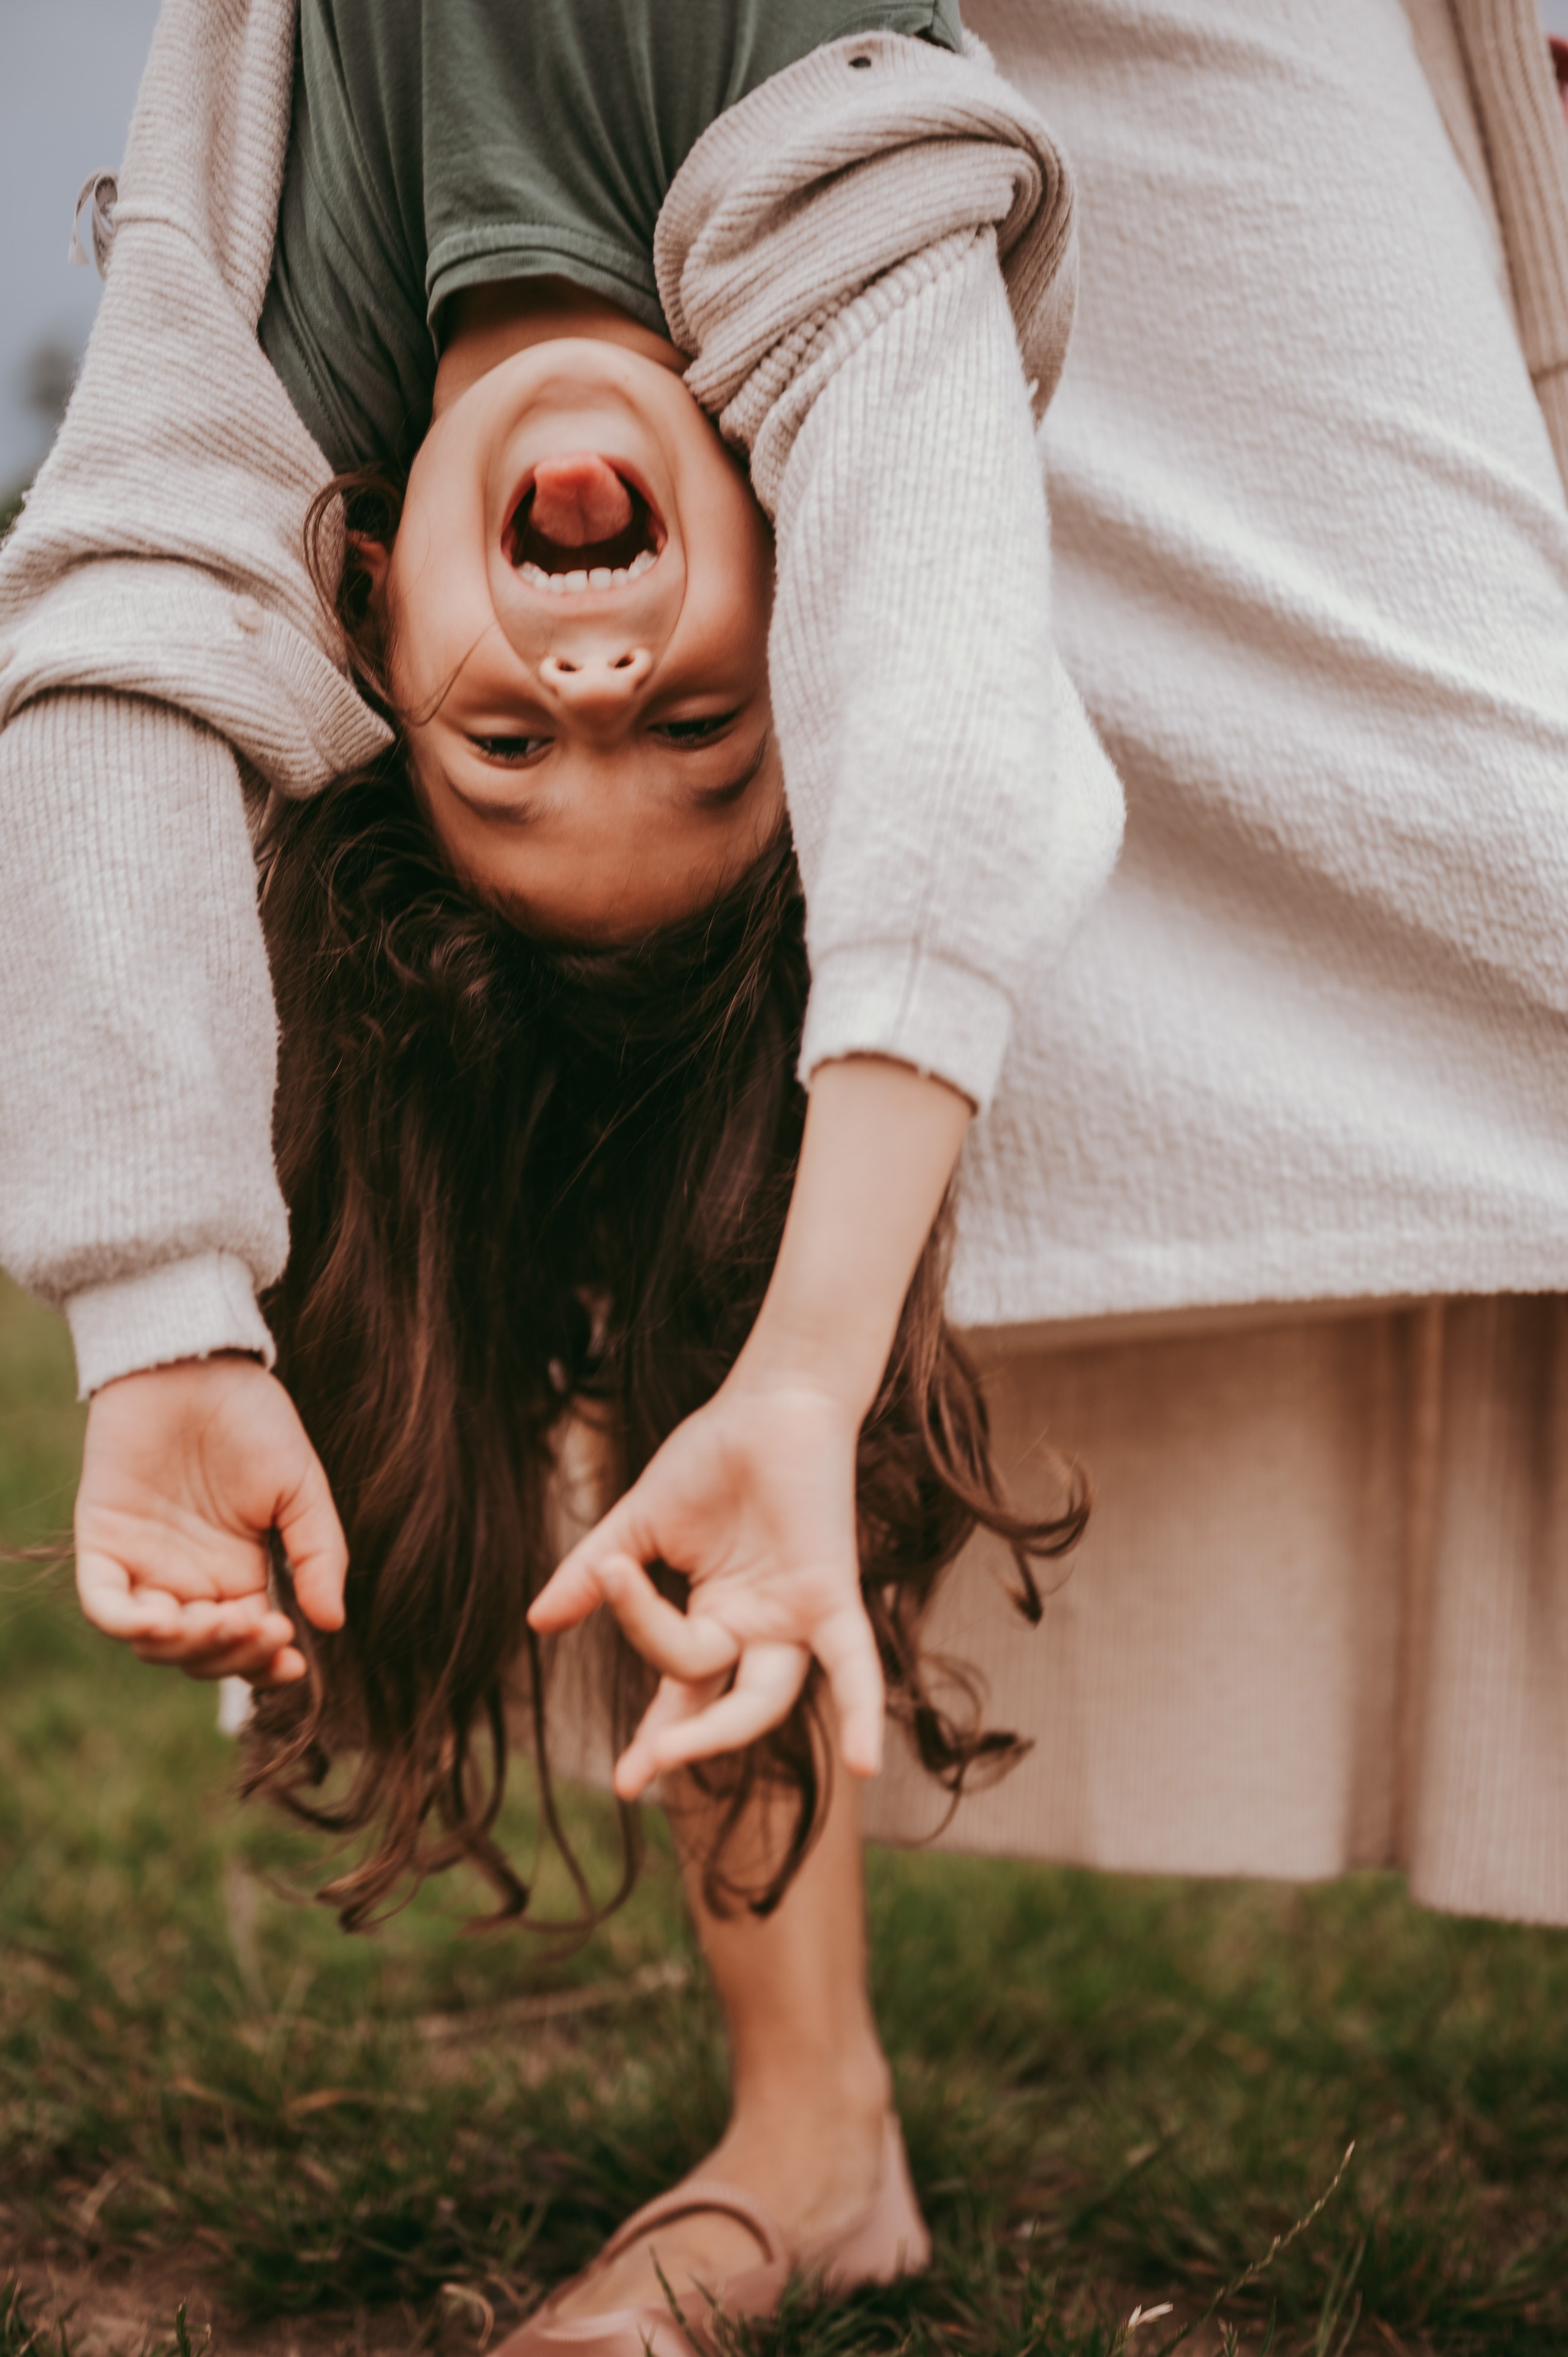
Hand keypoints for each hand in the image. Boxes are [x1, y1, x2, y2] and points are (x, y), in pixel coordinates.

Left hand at [75, 1356, 346, 1686]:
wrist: (195, 1364)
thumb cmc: (252, 1418)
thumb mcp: (302, 1487)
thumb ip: (318, 1553)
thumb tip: (331, 1623)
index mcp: (238, 1572)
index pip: (246, 1644)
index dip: (265, 1666)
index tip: (294, 1660)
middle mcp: (188, 1579)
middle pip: (200, 1655)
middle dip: (233, 1655)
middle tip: (263, 1625)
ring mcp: (143, 1564)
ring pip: (154, 1643)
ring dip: (188, 1646)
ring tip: (220, 1617)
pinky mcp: (103, 1543)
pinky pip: (105, 1606)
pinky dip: (129, 1624)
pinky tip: (163, 1619)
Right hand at [529, 1371, 882, 1799]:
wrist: (768, 1400)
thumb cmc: (712, 1455)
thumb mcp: (637, 1523)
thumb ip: (591, 1575)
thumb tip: (537, 1622)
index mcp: (716, 1619)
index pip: (681, 1690)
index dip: (656, 1737)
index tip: (625, 1783)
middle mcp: (758, 1630)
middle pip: (722, 1705)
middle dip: (681, 1740)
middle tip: (637, 1774)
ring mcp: (795, 1617)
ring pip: (766, 1695)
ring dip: (722, 1728)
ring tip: (665, 1754)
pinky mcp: (829, 1594)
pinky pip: (852, 1661)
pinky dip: (860, 1708)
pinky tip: (865, 1764)